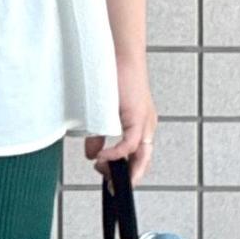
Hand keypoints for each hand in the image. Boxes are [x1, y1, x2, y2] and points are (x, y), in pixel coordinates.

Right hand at [84, 53, 157, 186]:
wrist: (119, 54)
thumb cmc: (112, 77)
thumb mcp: (102, 113)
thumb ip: (99, 135)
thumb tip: (93, 154)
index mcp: (140, 125)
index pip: (138, 156)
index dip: (126, 172)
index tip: (109, 180)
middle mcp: (147, 125)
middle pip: (143, 161)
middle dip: (127, 178)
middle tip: (110, 184)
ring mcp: (145, 121)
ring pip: (141, 156)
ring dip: (122, 169)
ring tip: (104, 171)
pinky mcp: (139, 116)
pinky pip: (130, 143)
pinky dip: (116, 153)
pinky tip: (103, 157)